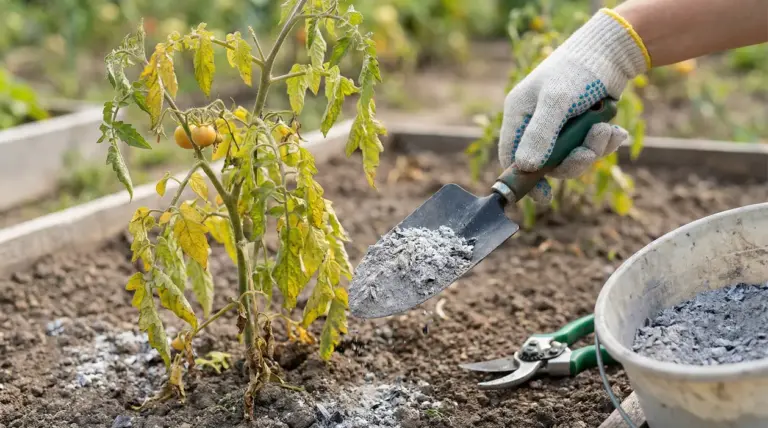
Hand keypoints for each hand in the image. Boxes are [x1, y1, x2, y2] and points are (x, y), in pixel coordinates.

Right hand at [498, 9, 649, 203]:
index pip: (511, 156)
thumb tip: (526, 167)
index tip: (544, 195)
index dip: (524, 178)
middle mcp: (536, 123)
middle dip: (572, 161)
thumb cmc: (577, 71)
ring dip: (592, 149)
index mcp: (520, 115)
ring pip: (572, 157)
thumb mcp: (557, 101)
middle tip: (588, 152)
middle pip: (546, 163)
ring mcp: (560, 126)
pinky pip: (589, 148)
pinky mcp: (581, 126)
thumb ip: (540, 134)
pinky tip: (614, 130)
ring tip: (606, 130)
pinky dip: (604, 142)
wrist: (612, 51)